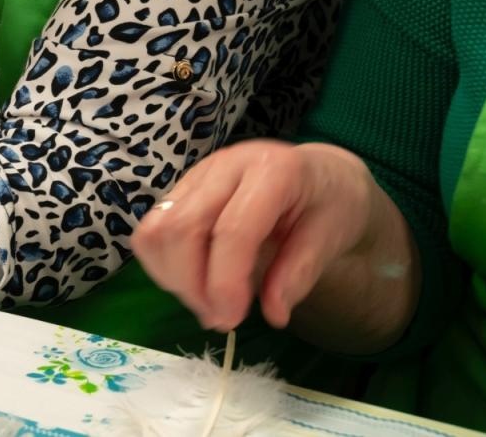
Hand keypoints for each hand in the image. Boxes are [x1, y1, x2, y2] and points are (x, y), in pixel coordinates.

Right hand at [132, 140, 377, 330]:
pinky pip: (151, 230)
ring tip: (207, 303)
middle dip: (191, 284)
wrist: (319, 174)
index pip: (231, 229)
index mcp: (271, 171)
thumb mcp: (334, 235)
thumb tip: (273, 314)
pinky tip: (194, 282)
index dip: (224, 281)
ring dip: (173, 277)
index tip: (231, 320)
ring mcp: (196, 174)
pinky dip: (164, 266)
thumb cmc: (330, 204)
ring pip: (156, 229)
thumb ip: (302, 272)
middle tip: (219, 318)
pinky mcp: (180, 189)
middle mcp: (225, 165)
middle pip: (181, 228)